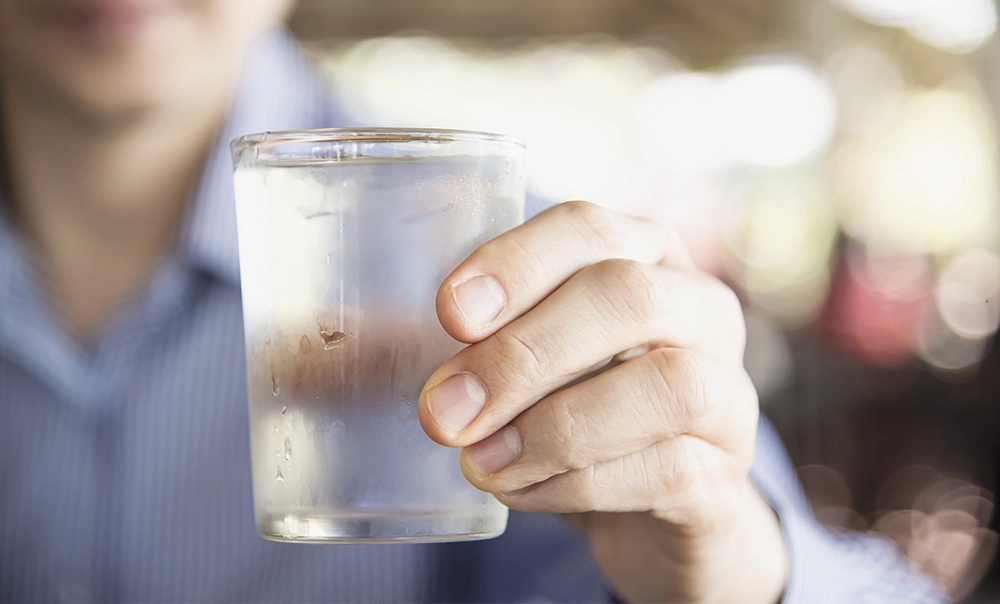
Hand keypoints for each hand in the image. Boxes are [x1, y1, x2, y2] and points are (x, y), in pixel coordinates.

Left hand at [418, 201, 786, 602]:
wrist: (655, 509)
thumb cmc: (575, 411)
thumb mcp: (529, 362)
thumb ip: (463, 345)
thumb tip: (335, 354)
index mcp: (646, 258)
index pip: (590, 226)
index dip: (518, 261)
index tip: (450, 313)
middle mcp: (701, 311)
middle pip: (627, 295)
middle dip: (523, 354)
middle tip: (443, 413)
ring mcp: (728, 392)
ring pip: (665, 385)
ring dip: (555, 427)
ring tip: (478, 464)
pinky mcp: (727, 474)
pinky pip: (668, 469)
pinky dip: (579, 485)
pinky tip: (522, 493)